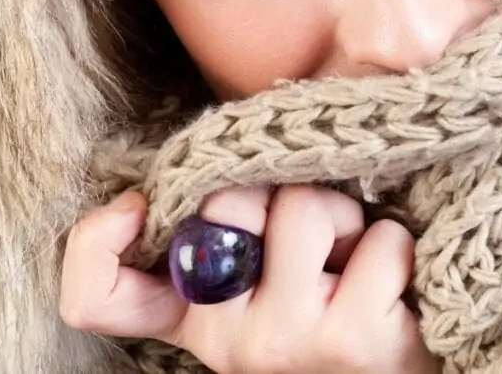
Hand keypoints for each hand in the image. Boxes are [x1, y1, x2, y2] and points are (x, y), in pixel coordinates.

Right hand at [60, 185, 439, 373]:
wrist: (403, 369)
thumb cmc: (338, 296)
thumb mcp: (271, 263)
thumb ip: (233, 218)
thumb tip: (224, 150)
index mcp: (193, 313)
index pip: (97, 299)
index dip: (97, 242)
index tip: (138, 206)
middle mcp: (222, 339)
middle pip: (226, 199)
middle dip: (287, 191)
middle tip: (316, 242)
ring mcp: (281, 342)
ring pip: (306, 206)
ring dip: (348, 218)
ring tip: (354, 263)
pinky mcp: (348, 341)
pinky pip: (378, 240)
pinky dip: (394, 245)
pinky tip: (391, 288)